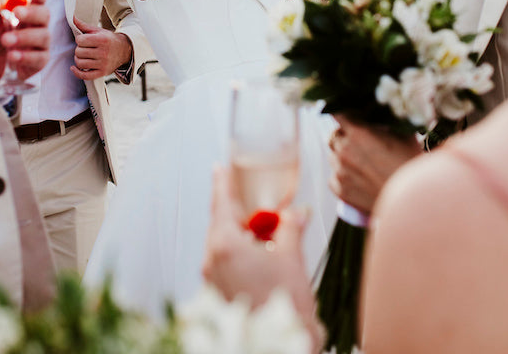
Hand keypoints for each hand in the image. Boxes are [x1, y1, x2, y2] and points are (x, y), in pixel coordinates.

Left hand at [0, 0, 50, 81]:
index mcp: (26, 11)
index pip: (39, 0)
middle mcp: (36, 25)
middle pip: (44, 15)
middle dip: (32, 14)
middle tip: (17, 13)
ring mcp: (40, 43)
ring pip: (43, 37)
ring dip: (25, 37)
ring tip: (5, 40)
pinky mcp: (38, 61)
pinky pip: (39, 58)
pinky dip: (26, 57)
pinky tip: (12, 56)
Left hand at [71, 18, 131, 80]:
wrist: (123, 50)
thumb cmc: (108, 40)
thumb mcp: (98, 31)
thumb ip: (84, 26)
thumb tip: (72, 18)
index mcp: (102, 40)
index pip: (80, 40)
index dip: (79, 39)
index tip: (84, 40)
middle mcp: (103, 52)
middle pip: (79, 52)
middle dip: (79, 49)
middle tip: (85, 48)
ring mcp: (103, 64)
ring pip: (80, 63)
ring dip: (78, 59)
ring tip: (83, 56)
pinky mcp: (102, 73)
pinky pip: (85, 76)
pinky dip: (77, 72)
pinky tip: (74, 68)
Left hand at [203, 168, 316, 330]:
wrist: (279, 344)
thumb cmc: (283, 307)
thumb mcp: (292, 258)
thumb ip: (290, 228)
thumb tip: (295, 214)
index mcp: (225, 245)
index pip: (222, 203)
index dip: (223, 183)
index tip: (220, 170)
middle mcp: (212, 261)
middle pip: (220, 224)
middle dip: (237, 212)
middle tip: (250, 201)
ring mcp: (212, 280)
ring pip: (222, 245)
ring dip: (240, 236)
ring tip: (264, 235)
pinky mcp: (217, 295)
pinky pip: (224, 264)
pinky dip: (239, 255)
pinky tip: (259, 258)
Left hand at [329, 115, 420, 213]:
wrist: (414, 199)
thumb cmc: (411, 165)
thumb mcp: (403, 134)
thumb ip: (385, 120)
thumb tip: (378, 111)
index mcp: (357, 133)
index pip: (337, 113)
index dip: (343, 113)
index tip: (347, 116)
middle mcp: (344, 150)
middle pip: (334, 135)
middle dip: (345, 136)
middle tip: (362, 144)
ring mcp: (340, 171)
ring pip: (334, 156)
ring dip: (344, 157)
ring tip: (364, 165)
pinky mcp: (340, 190)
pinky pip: (333, 177)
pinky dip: (343, 177)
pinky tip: (360, 179)